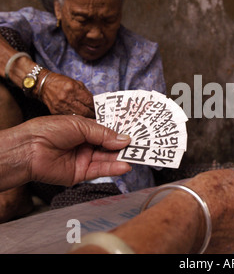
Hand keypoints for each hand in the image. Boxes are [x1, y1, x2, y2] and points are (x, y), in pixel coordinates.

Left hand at [2, 115, 131, 189]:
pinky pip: (100, 170)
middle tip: (140, 145)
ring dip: (121, 158)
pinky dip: (113, 168)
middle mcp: (85, 145)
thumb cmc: (48, 130)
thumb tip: (124, 139)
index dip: (120, 132)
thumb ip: (103, 133)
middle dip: (123, 146)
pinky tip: (124, 165)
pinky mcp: (80, 174)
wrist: (28, 149)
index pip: (106, 132)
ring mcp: (83, 159)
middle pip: (109, 146)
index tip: (135, 132)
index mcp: (83, 130)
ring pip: (106, 159)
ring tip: (136, 156)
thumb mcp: (80, 125)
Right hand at [40, 72, 94, 117]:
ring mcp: (61, 106)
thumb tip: (95, 102)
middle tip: (98, 117)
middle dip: (92, 115)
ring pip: (78, 116)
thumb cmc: (61, 82)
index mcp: (73, 88)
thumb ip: (86, 93)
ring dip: (85, 118)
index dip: (96, 107)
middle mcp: (67, 98)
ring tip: (91, 119)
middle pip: (85, 111)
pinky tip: (80, 119)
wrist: (43, 85)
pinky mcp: (56, 112)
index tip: (100, 110)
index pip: (89, 101)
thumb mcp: (76, 83)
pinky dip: (76, 119)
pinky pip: (69, 117)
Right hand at [185, 169, 233, 252]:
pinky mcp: (219, 249)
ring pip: (232, 225)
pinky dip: (215, 228)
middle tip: (222, 195)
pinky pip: (220, 235)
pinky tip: (205, 218)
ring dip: (225, 217)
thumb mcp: (229, 175)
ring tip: (211, 206)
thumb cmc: (209, 196)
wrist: (187, 215)